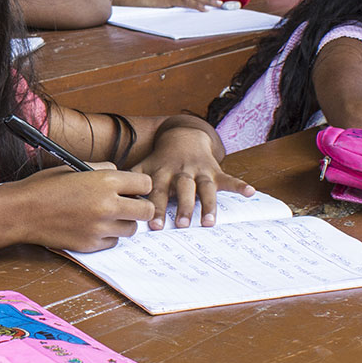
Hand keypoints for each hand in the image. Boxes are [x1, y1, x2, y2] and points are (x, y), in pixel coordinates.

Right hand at [15, 163, 154, 251]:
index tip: (132, 188)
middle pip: (146, 211)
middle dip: (140, 207)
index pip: (145, 184)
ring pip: (131, 229)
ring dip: (123, 222)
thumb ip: (103, 169)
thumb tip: (121, 174)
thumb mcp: (75, 168)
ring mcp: (100, 227)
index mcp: (105, 181)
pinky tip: (92, 226)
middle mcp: (107, 205)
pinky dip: (107, 235)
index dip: (139, 185)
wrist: (22, 212)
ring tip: (106, 215)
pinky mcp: (92, 244)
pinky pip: (113, 241)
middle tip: (127, 205)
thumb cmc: (45, 187)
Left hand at [132, 127, 251, 229]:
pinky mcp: (214, 170)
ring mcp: (199, 170)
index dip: (156, 207)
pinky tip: (250, 192)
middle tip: (181, 225)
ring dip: (208, 204)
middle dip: (182, 206)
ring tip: (209, 223)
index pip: (158, 191)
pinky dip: (240, 185)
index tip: (154, 226)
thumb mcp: (144, 166)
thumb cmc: (160, 160)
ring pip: (204, 187)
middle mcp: (180, 171)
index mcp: (162, 172)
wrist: (182, 136)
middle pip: (182, 189)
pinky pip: (228, 178)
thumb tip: (111, 198)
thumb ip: (130, 181)